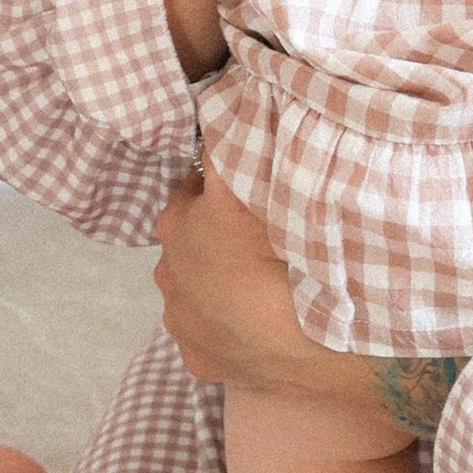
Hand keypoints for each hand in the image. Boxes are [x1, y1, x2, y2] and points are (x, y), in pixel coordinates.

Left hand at [152, 168, 374, 400]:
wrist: (305, 338)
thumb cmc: (287, 250)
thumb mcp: (263, 183)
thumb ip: (243, 152)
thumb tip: (240, 115)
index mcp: (179, 219)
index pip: (198, 187)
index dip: (226, 188)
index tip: (255, 193)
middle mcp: (167, 267)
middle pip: (192, 240)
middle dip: (217, 237)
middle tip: (263, 240)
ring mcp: (180, 318)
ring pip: (196, 287)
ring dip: (220, 282)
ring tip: (264, 286)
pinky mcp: (197, 357)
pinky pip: (210, 333)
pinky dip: (229, 327)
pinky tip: (260, 325)